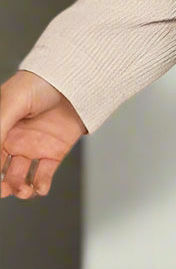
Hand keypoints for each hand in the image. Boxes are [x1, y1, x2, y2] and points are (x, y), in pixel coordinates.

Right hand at [1, 70, 87, 199]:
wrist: (75, 79)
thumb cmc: (41, 82)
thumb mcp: (13, 102)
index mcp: (0, 127)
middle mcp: (14, 140)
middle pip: (0, 172)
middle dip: (1, 186)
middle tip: (3, 189)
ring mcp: (33, 147)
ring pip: (18, 179)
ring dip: (18, 190)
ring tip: (24, 190)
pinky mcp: (54, 152)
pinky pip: (43, 176)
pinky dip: (40, 187)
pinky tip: (40, 187)